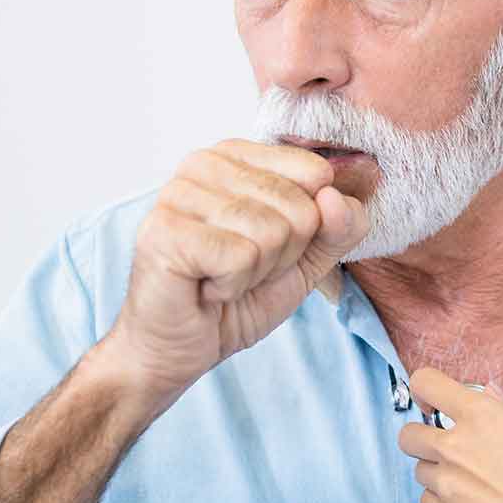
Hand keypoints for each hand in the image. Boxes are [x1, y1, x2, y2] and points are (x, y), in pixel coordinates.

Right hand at [99, 141, 368, 403]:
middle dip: (282, 255)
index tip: (269, 247)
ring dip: (256, 273)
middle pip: (298, 207)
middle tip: (242, 268)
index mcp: (238, 156)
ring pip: (271, 231)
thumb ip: (338, 227)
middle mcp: (204, 163)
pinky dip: (232, 285)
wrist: (180, 346)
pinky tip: (206, 286)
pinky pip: (240, 256)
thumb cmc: (236, 297)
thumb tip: (336, 198)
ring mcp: (179, 192)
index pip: (316, 174)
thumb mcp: (306, 260)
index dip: (307, 228)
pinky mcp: (165, 230)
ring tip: (222, 277)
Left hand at [398, 368, 502, 502]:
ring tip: (477, 489)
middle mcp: (458, 447)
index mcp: (484, 417)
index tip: (431, 403)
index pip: (427, 383)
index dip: (425, 391)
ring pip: (421, 473)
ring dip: (440, 476)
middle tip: (447, 451)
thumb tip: (488, 394)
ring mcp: (448, 486)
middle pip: (408, 435)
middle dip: (422, 439)